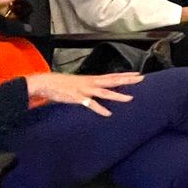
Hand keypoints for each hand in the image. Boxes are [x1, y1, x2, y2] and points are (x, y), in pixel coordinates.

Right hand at [25, 71, 142, 115]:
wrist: (46, 83)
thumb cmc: (62, 85)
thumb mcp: (79, 84)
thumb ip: (89, 87)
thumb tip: (98, 89)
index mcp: (91, 79)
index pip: (112, 76)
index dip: (124, 75)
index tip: (137, 74)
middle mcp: (91, 82)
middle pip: (112, 80)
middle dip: (127, 80)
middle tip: (141, 78)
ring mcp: (85, 90)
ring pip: (105, 92)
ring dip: (117, 96)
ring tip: (130, 98)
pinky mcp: (78, 98)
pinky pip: (91, 104)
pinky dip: (100, 109)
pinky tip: (108, 114)